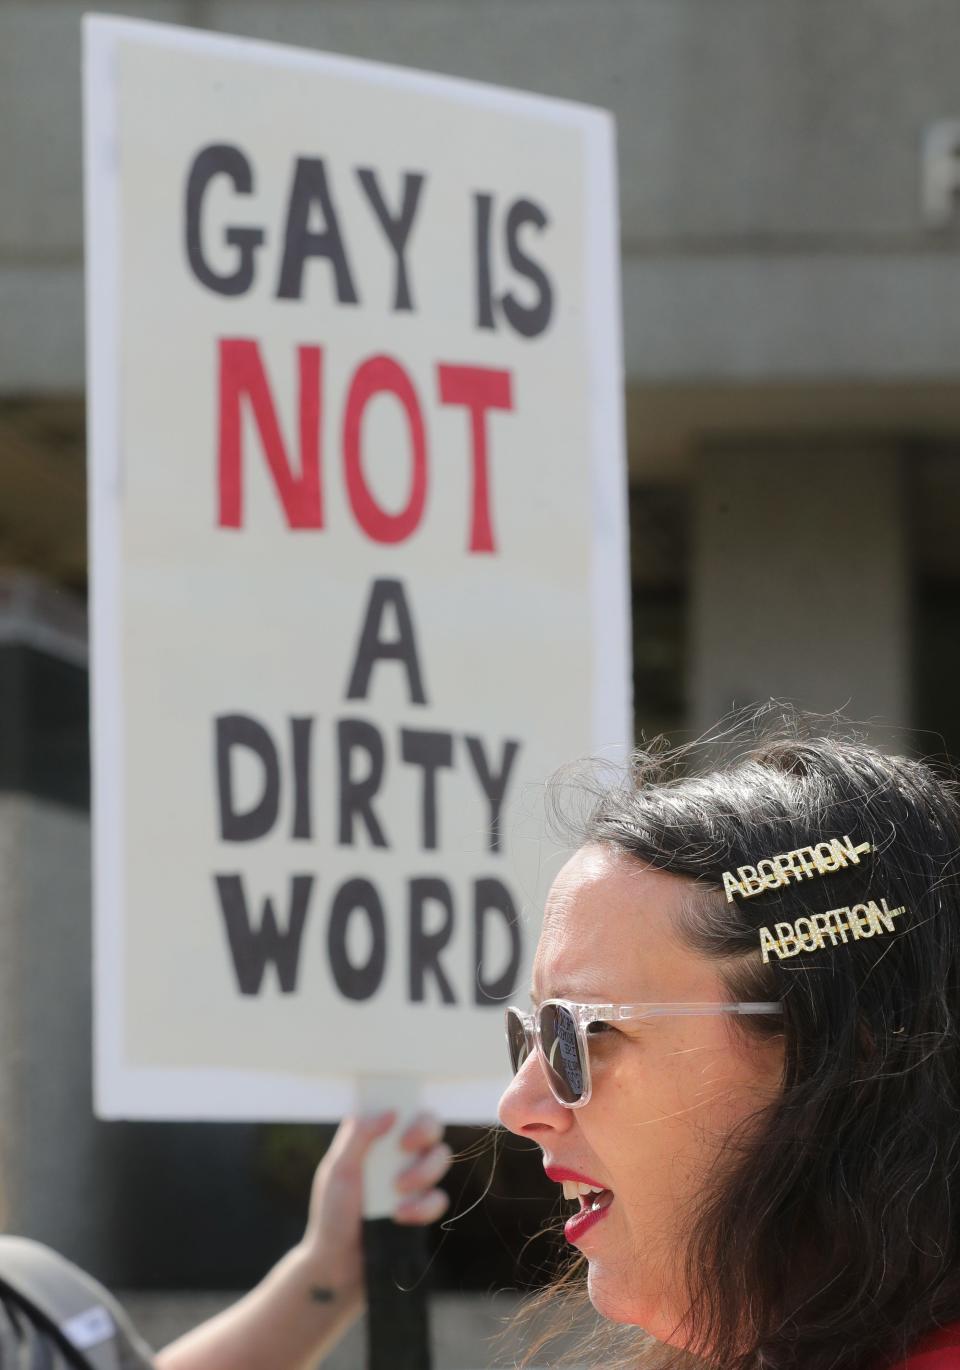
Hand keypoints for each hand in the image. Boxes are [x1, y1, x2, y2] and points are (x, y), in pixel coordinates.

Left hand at [300, 1112, 451, 1300]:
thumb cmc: (332, 1215)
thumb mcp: (338, 1171)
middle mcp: (397, 1156)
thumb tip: (390, 1112)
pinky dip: (424, 1205)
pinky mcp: (422, 1209)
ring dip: (423, 1171)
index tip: (400, 1120)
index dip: (410, 1108)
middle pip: (431, 1126)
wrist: (339, 1266)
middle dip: (425, 1131)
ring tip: (398, 1191)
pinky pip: (439, 1198)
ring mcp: (413, 1181)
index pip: (403, 1110)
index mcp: (375, 1141)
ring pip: (441, 1157)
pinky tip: (401, 1216)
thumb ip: (359, 1137)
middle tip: (406, 1147)